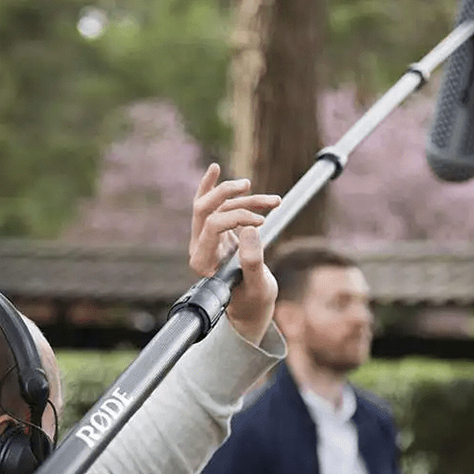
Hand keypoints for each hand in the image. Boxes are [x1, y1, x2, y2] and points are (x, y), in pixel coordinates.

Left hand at [189, 163, 280, 343]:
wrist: (250, 305)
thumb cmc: (252, 301)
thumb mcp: (258, 286)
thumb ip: (253, 261)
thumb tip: (251, 228)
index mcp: (203, 262)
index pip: (211, 226)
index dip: (236, 217)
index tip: (262, 222)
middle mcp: (199, 246)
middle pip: (204, 208)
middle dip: (225, 194)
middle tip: (246, 185)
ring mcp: (206, 237)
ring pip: (220, 205)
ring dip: (247, 199)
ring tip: (274, 201)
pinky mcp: (216, 230)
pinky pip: (215, 204)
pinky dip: (218, 188)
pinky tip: (215, 168)